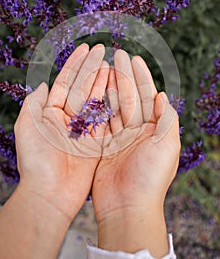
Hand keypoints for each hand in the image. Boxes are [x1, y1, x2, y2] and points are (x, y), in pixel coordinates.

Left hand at [15, 43, 108, 220]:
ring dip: (103, 81)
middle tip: (102, 49)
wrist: (50, 193)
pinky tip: (117, 87)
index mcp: (51, 112)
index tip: (85, 47)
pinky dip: (112, 102)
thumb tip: (42, 84)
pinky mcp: (97, 140)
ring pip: (96, 99)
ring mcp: (83, 128)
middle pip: (83, 86)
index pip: (66, 81)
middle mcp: (68, 118)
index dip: (75, 63)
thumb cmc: (35, 161)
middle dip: (91, 67)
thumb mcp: (27, 126)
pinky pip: (106, 117)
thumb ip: (33, 103)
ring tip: (111, 63)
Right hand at [91, 50, 180, 254]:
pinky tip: (94, 90)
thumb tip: (163, 94)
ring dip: (109, 86)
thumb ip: (166, 118)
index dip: (141, 76)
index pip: (146, 96)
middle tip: (116, 55)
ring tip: (104, 67)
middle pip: (129, 97)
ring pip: (114, 105)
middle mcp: (138, 131)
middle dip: (124, 75)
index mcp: (154, 129)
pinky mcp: (104, 146)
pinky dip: (98, 105)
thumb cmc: (150, 177)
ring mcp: (120, 138)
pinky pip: (101, 120)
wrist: (128, 206)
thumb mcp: (167, 145)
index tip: (133, 58)